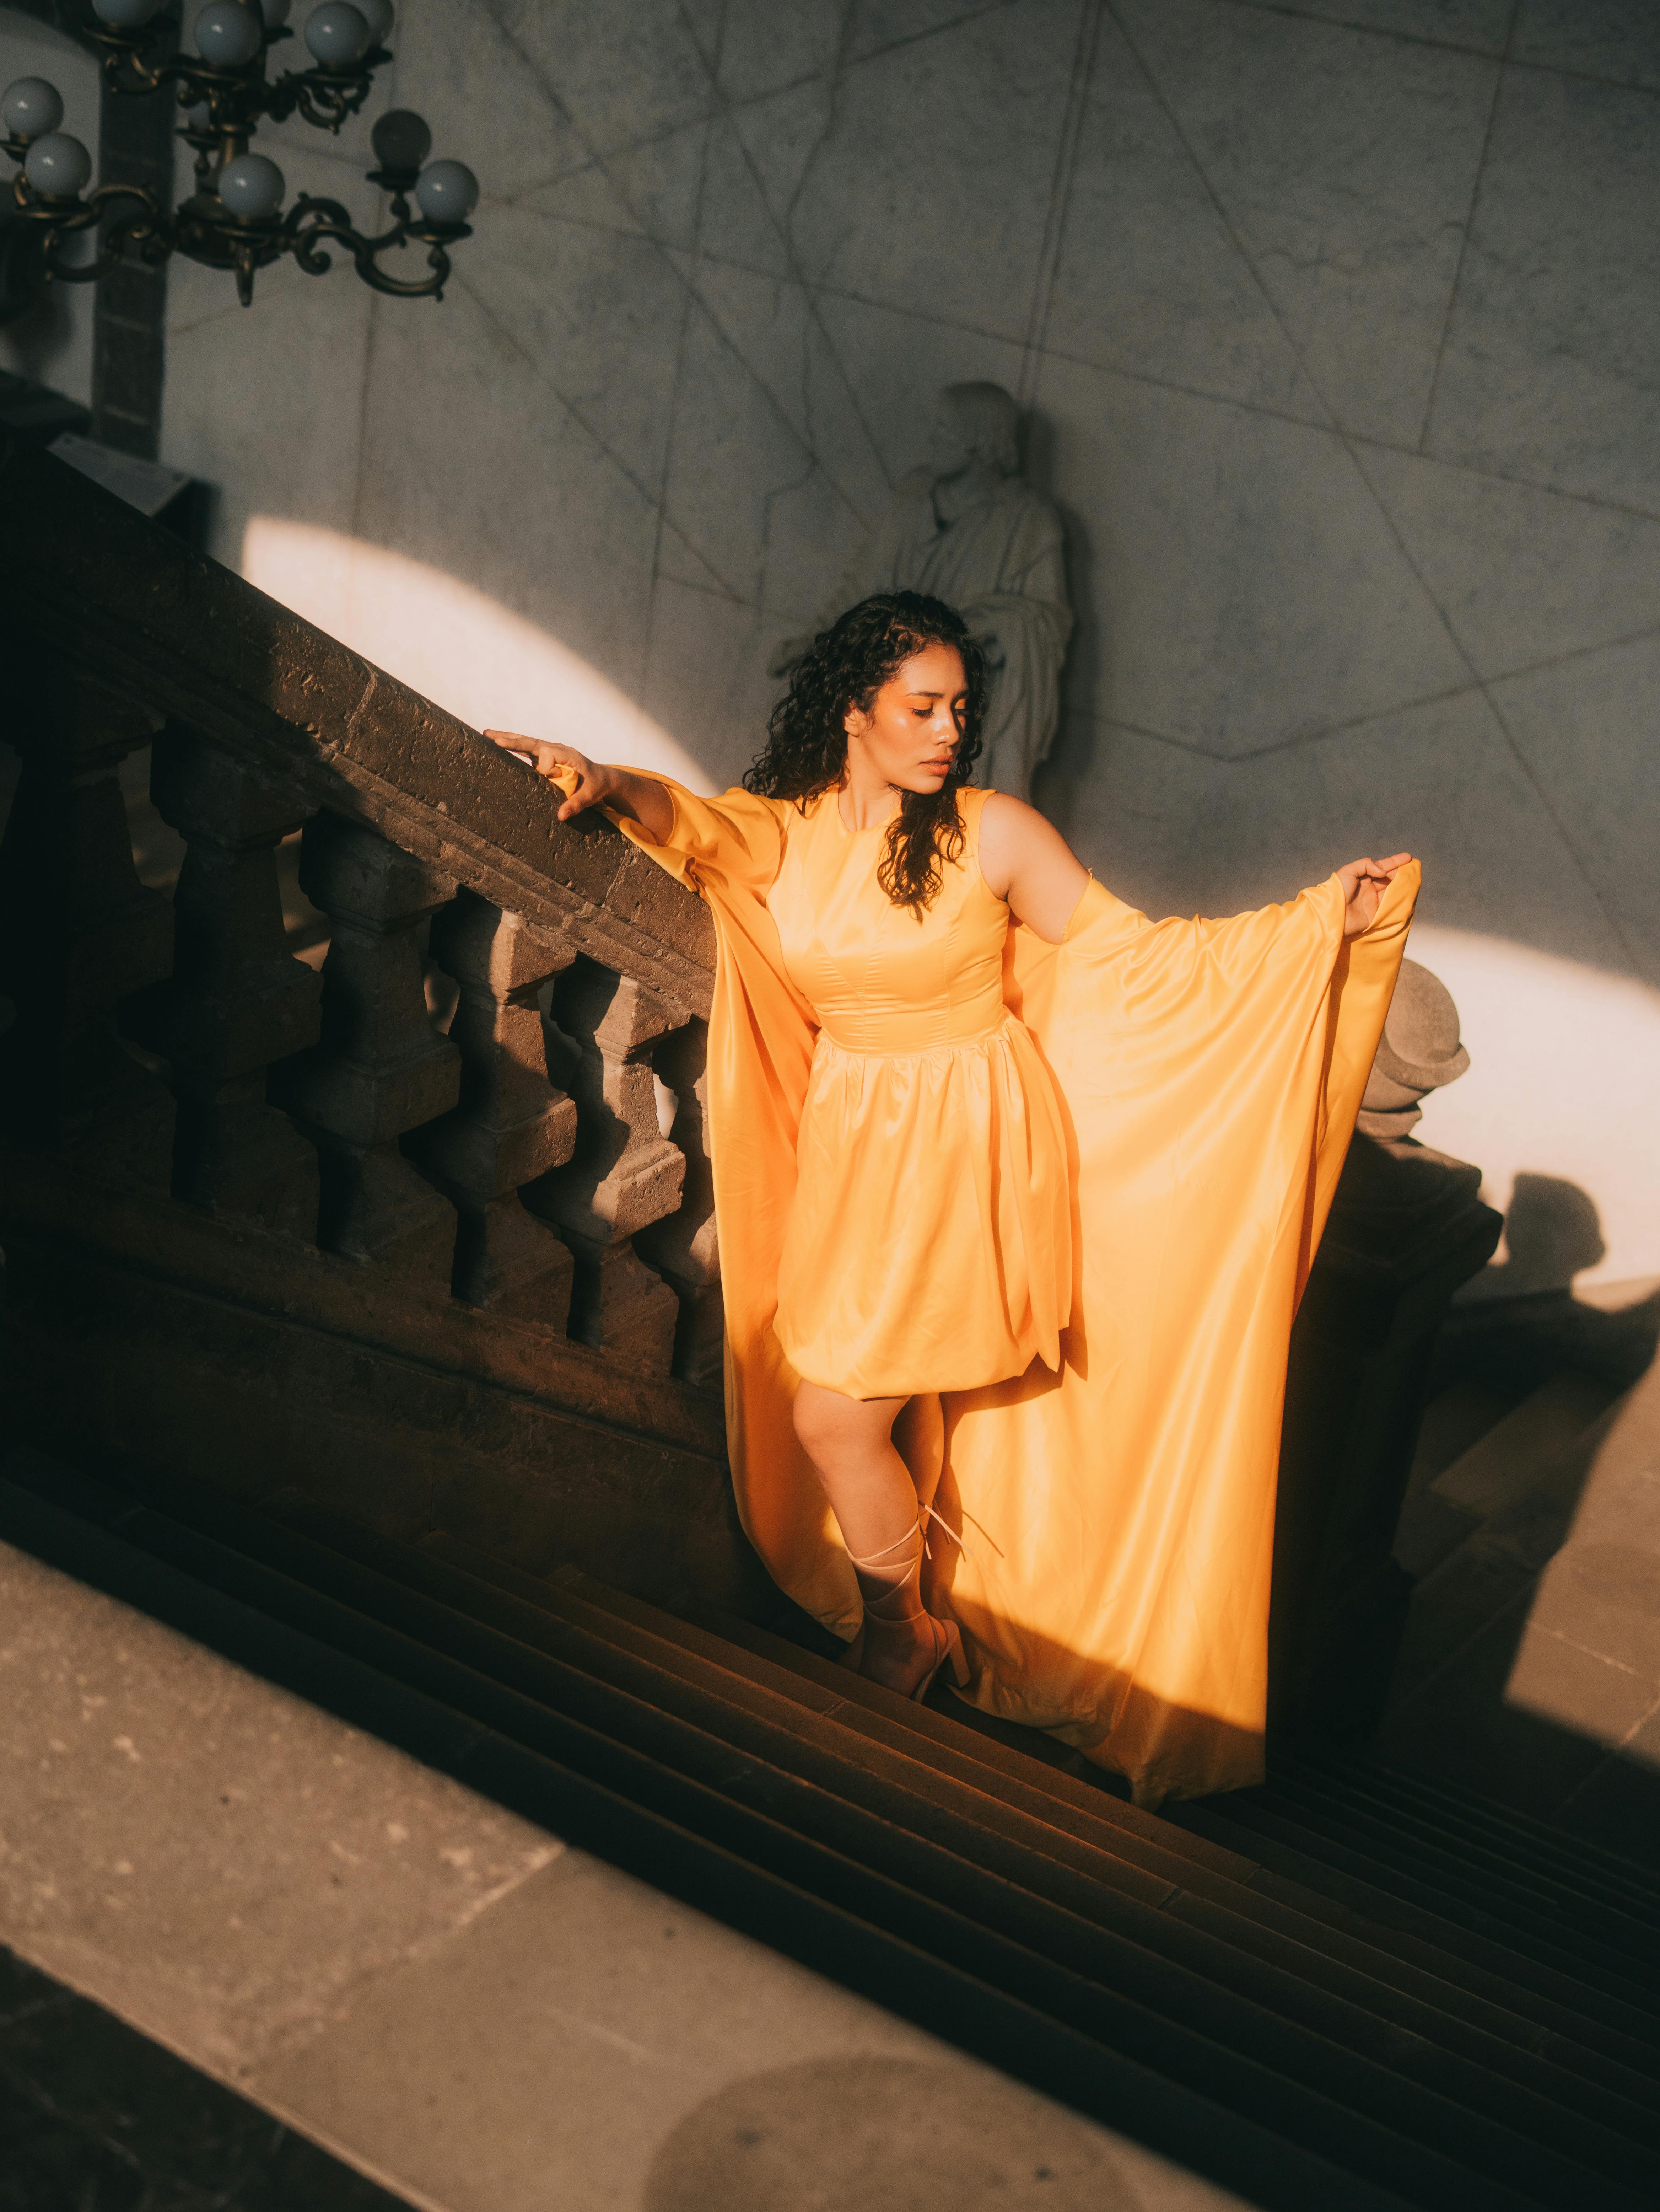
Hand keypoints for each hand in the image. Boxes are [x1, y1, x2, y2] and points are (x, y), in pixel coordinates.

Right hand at [482, 730, 611, 822]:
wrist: (602, 777)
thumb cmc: (596, 785)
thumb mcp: (590, 796)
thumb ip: (576, 804)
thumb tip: (561, 816)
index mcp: (568, 755)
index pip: (549, 753)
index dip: (545, 766)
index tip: (549, 776)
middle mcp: (557, 749)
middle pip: (531, 741)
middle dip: (512, 740)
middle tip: (492, 737)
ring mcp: (550, 751)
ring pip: (526, 742)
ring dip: (507, 738)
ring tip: (487, 734)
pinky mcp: (545, 757)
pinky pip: (526, 749)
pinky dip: (512, 745)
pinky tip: (497, 743)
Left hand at [1336, 852, 1412, 936]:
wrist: (1332, 915)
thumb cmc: (1337, 891)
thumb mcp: (1348, 871)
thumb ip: (1366, 865)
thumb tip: (1383, 872)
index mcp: (1363, 877)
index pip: (1382, 866)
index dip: (1395, 862)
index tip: (1409, 857)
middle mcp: (1369, 888)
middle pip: (1390, 878)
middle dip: (1402, 873)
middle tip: (1414, 868)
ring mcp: (1373, 901)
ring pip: (1392, 891)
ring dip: (1403, 885)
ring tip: (1415, 878)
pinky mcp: (1376, 914)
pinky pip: (1391, 905)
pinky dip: (1400, 900)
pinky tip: (1409, 893)